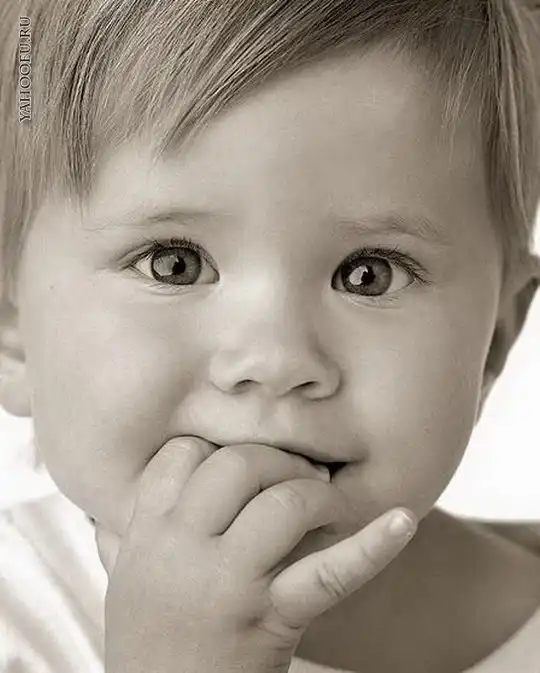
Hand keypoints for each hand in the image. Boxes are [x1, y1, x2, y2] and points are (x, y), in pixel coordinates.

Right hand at [102, 437, 416, 672]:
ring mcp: (225, 584)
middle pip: (237, 464)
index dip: (219, 446)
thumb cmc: (152, 641)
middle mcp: (180, 548)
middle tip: (298, 476)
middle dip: (276, 459)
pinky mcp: (268, 620)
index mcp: (146, 533)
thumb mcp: (128, 578)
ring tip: (327, 500)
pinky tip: (402, 520)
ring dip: (316, 492)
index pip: (184, 452)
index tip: (243, 464)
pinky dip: (371, 546)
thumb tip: (151, 477)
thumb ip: (130, 527)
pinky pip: (326, 574)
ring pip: (282, 504)